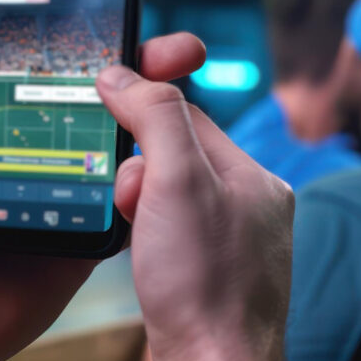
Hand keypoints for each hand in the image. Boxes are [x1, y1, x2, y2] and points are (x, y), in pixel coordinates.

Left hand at [0, 0, 207, 360]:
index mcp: (5, 110)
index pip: (54, 51)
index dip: (90, 13)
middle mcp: (47, 136)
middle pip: (108, 86)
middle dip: (150, 55)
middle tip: (180, 45)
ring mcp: (75, 181)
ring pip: (130, 133)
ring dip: (164, 103)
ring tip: (183, 76)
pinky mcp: (92, 227)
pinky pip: (132, 195)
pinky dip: (156, 171)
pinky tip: (175, 144)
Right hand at [97, 67, 294, 360]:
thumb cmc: (204, 285)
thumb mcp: (178, 181)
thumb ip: (155, 118)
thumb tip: (123, 75)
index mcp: (255, 178)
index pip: (190, 116)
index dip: (144, 108)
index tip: (105, 100)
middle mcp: (248, 208)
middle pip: (175, 155)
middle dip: (139, 168)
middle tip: (132, 198)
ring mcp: (228, 245)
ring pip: (165, 197)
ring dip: (137, 203)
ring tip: (138, 233)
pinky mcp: (206, 277)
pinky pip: (165, 234)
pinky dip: (142, 235)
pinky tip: (140, 256)